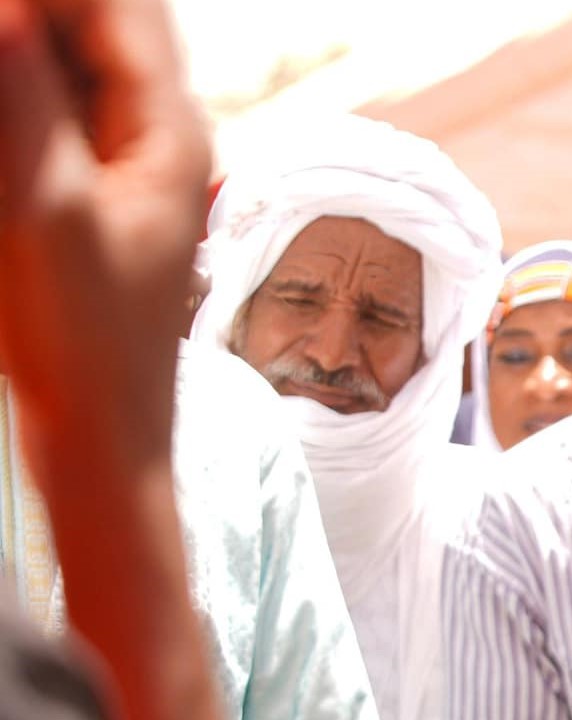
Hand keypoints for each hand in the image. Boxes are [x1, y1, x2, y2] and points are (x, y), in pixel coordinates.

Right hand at [0, 0, 209, 485]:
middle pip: (88, 24)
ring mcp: (119, 157)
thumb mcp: (46, 214)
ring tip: (20, 160)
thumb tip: (7, 13)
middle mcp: (153, 130)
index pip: (112, 4)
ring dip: (21, 64)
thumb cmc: (88, 345)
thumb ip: (23, 106)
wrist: (104, 436)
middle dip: (30, 25)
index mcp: (167, 126)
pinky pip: (49, 113)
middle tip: (8, 79)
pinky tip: (13, 149)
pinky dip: (19, 102)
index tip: (5, 22)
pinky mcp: (85, 186)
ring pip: (63, 66)